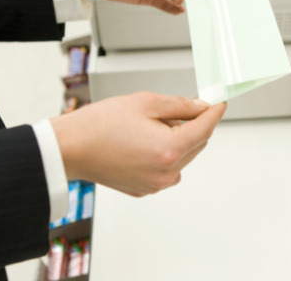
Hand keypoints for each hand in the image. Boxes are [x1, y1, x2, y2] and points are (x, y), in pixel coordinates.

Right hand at [50, 92, 225, 196]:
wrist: (70, 147)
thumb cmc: (100, 124)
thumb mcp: (146, 102)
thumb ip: (180, 105)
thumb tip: (202, 107)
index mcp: (169, 150)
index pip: (205, 129)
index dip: (214, 112)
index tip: (219, 102)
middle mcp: (165, 173)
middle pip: (197, 144)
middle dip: (193, 124)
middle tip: (179, 107)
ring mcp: (155, 184)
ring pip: (183, 157)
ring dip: (178, 140)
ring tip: (151, 126)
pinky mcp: (144, 189)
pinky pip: (167, 169)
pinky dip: (164, 154)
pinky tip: (142, 141)